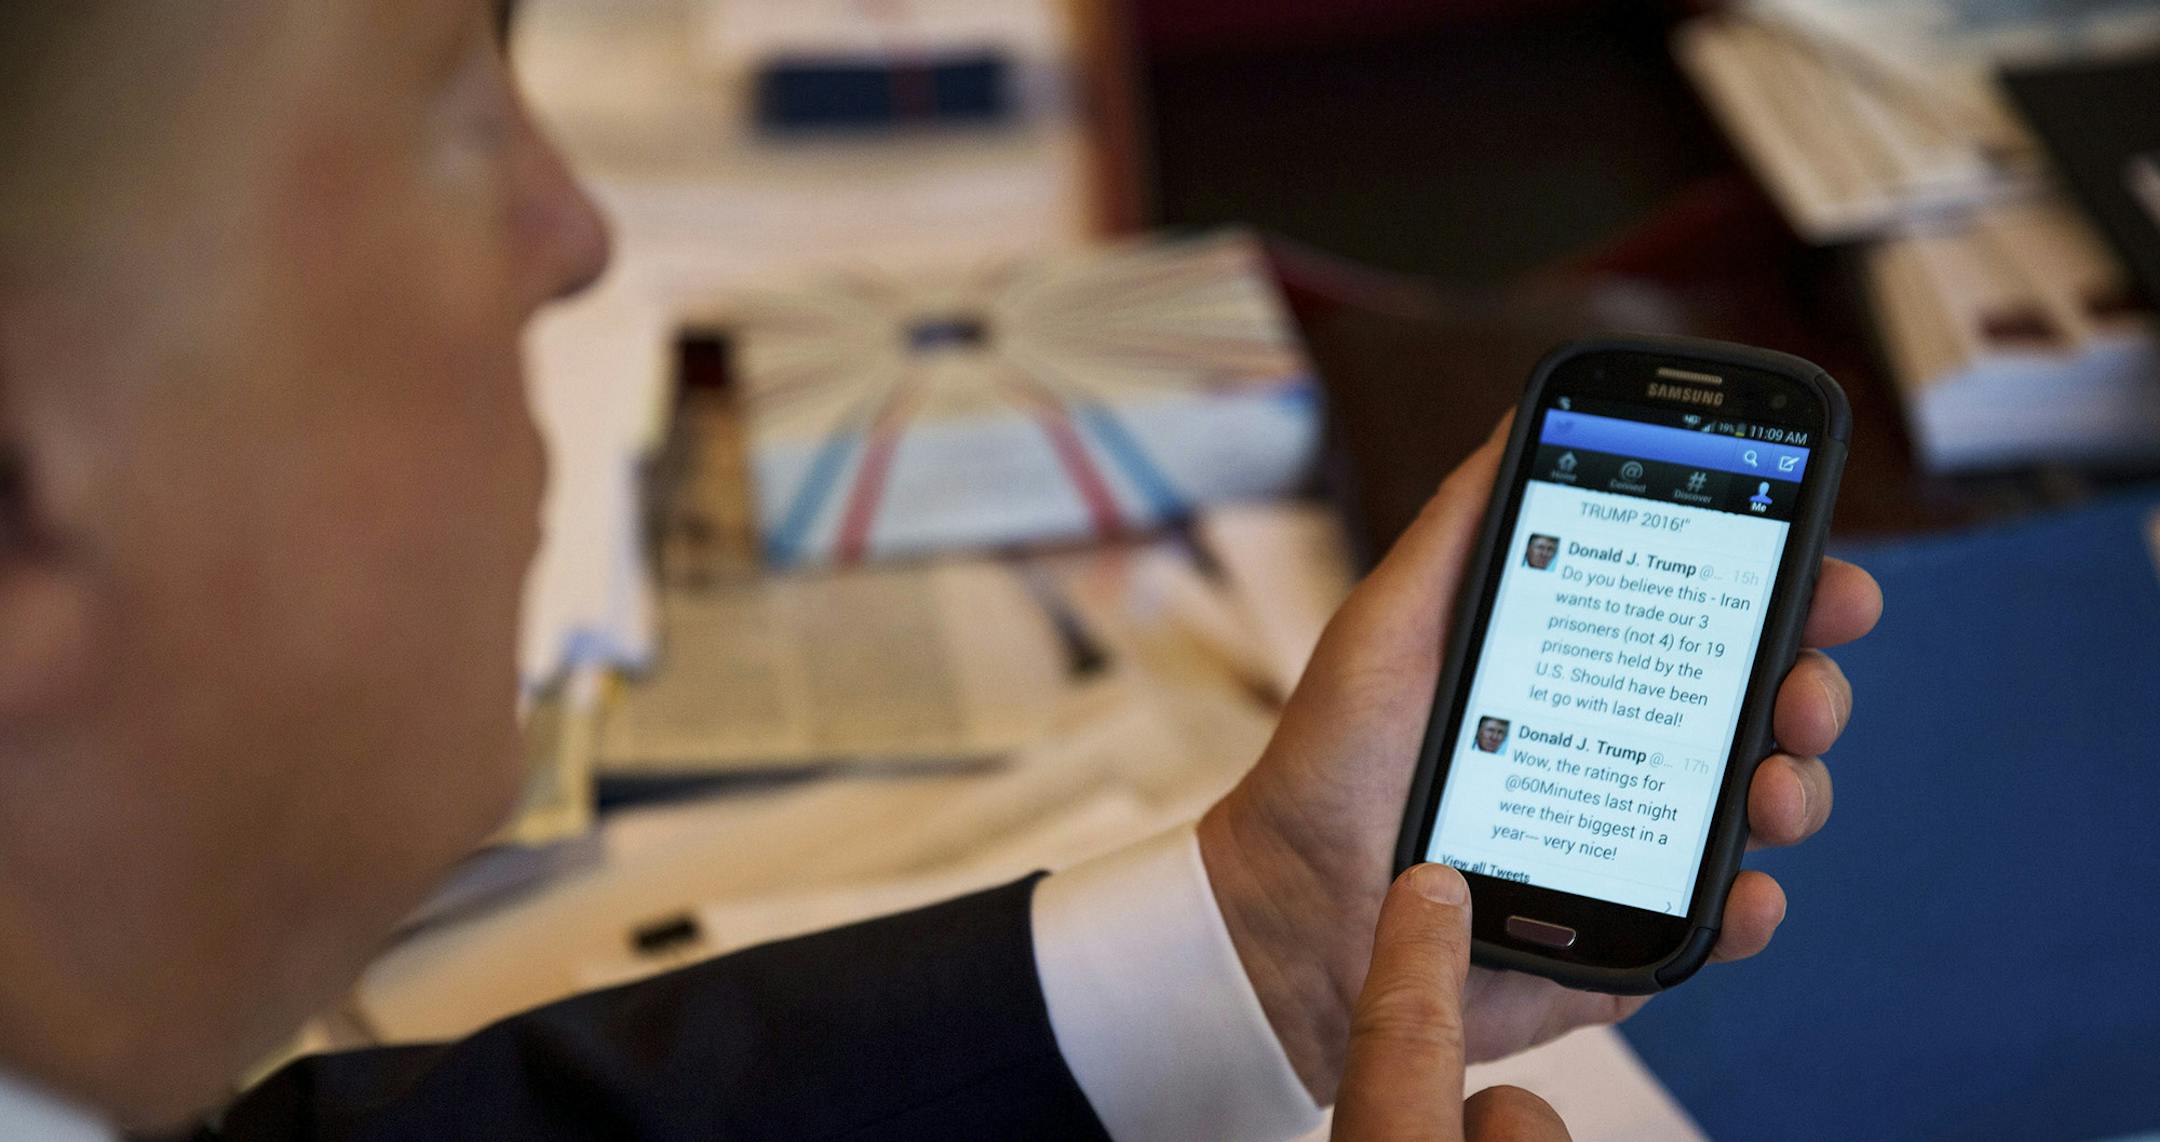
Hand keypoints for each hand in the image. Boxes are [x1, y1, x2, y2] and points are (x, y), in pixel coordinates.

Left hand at [1199, 416, 1883, 1099]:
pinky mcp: (1626, 932)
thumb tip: (1523, 415)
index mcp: (1585, 668)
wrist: (1291, 908)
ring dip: (1796, 790)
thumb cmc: (1332, 760)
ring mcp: (1636, 841)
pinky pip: (1715, 920)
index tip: (1831, 573)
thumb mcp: (1389, 625)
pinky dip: (1749, 907)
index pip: (1710, 617)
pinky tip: (1743, 890)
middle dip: (1811, 686)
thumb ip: (1461, 529)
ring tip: (1769, 789)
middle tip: (1801, 691)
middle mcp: (1625, 745)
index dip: (1788, 589)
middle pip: (1763, 706)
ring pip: (1763, 808)